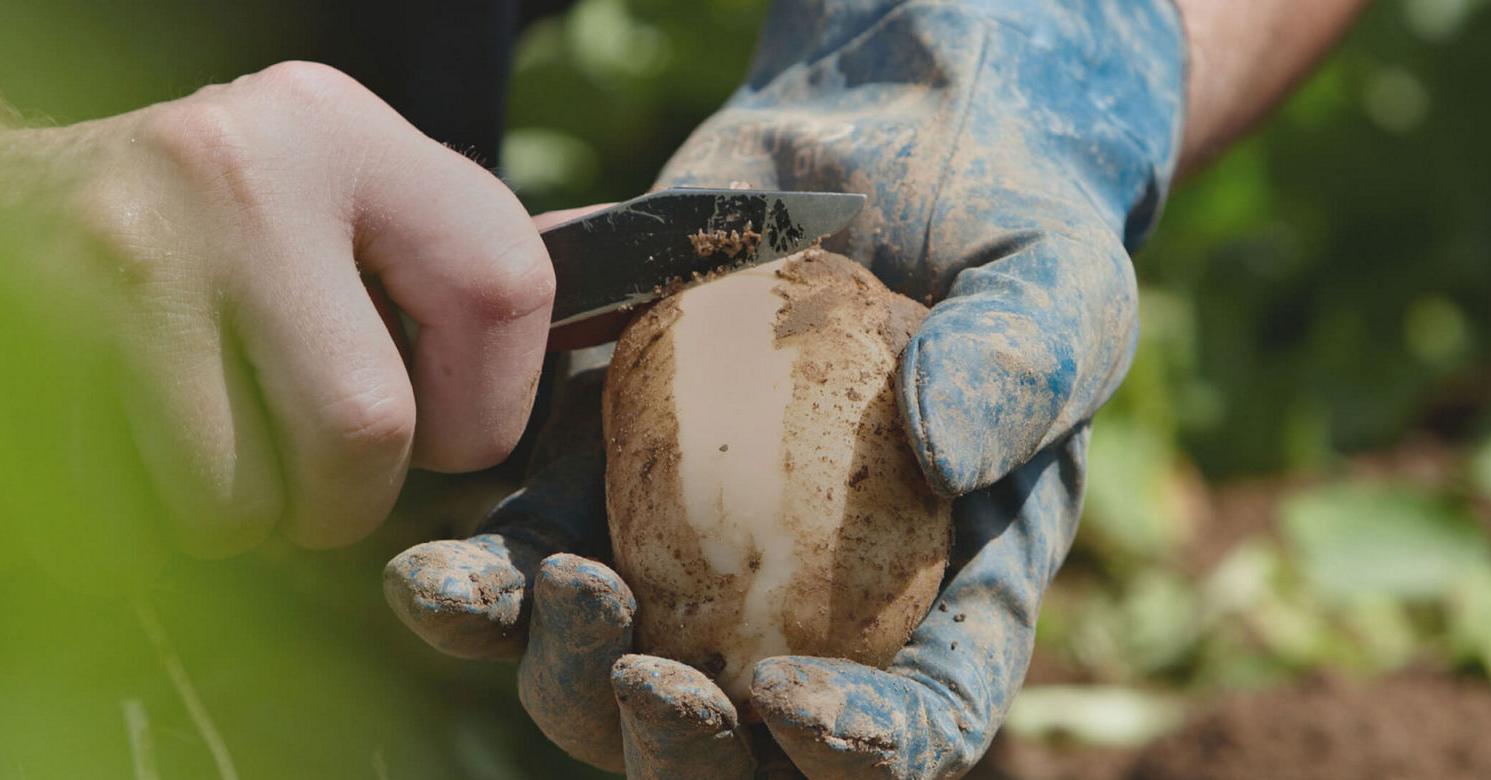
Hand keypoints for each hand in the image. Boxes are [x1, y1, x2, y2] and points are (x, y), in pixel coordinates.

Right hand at [21, 61, 553, 560]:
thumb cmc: (214, 223)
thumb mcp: (343, 195)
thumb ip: (456, 264)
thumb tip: (595, 342)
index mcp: (343, 130)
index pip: (503, 291)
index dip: (490, 406)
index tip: (445, 431)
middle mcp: (238, 172)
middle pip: (365, 427)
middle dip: (351, 498)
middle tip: (321, 480)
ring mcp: (129, 255)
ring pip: (241, 498)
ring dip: (244, 521)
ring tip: (224, 457)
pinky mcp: (40, 341)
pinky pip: (133, 522)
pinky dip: (153, 528)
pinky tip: (141, 451)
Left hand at [386, 0, 1185, 774]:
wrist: (881, 141)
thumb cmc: (1004, 222)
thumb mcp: (1056, 277)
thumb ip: (1021, 361)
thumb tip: (942, 451)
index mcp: (948, 591)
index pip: (922, 719)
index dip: (858, 749)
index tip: (786, 695)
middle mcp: (818, 604)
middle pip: (748, 746)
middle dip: (685, 748)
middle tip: (648, 682)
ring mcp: (702, 555)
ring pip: (618, 685)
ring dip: (570, 675)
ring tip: (559, 589)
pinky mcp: (604, 483)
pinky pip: (529, 569)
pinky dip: (477, 591)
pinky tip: (433, 575)